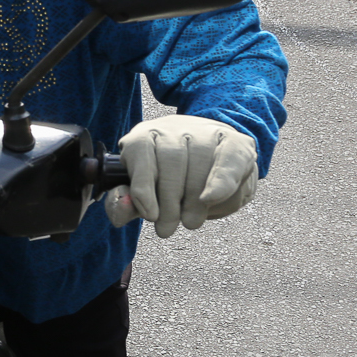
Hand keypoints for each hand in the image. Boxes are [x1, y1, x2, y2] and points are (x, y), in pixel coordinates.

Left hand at [103, 114, 256, 238]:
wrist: (207, 156)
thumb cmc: (165, 178)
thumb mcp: (141, 192)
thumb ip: (125, 204)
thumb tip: (121, 208)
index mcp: (145, 136)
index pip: (140, 151)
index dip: (143, 185)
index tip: (150, 215)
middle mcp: (174, 128)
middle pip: (171, 161)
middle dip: (169, 202)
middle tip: (166, 228)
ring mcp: (206, 132)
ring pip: (200, 163)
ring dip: (194, 201)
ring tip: (190, 221)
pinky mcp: (234, 141)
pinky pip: (229, 160)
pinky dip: (221, 182)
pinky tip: (210, 199)